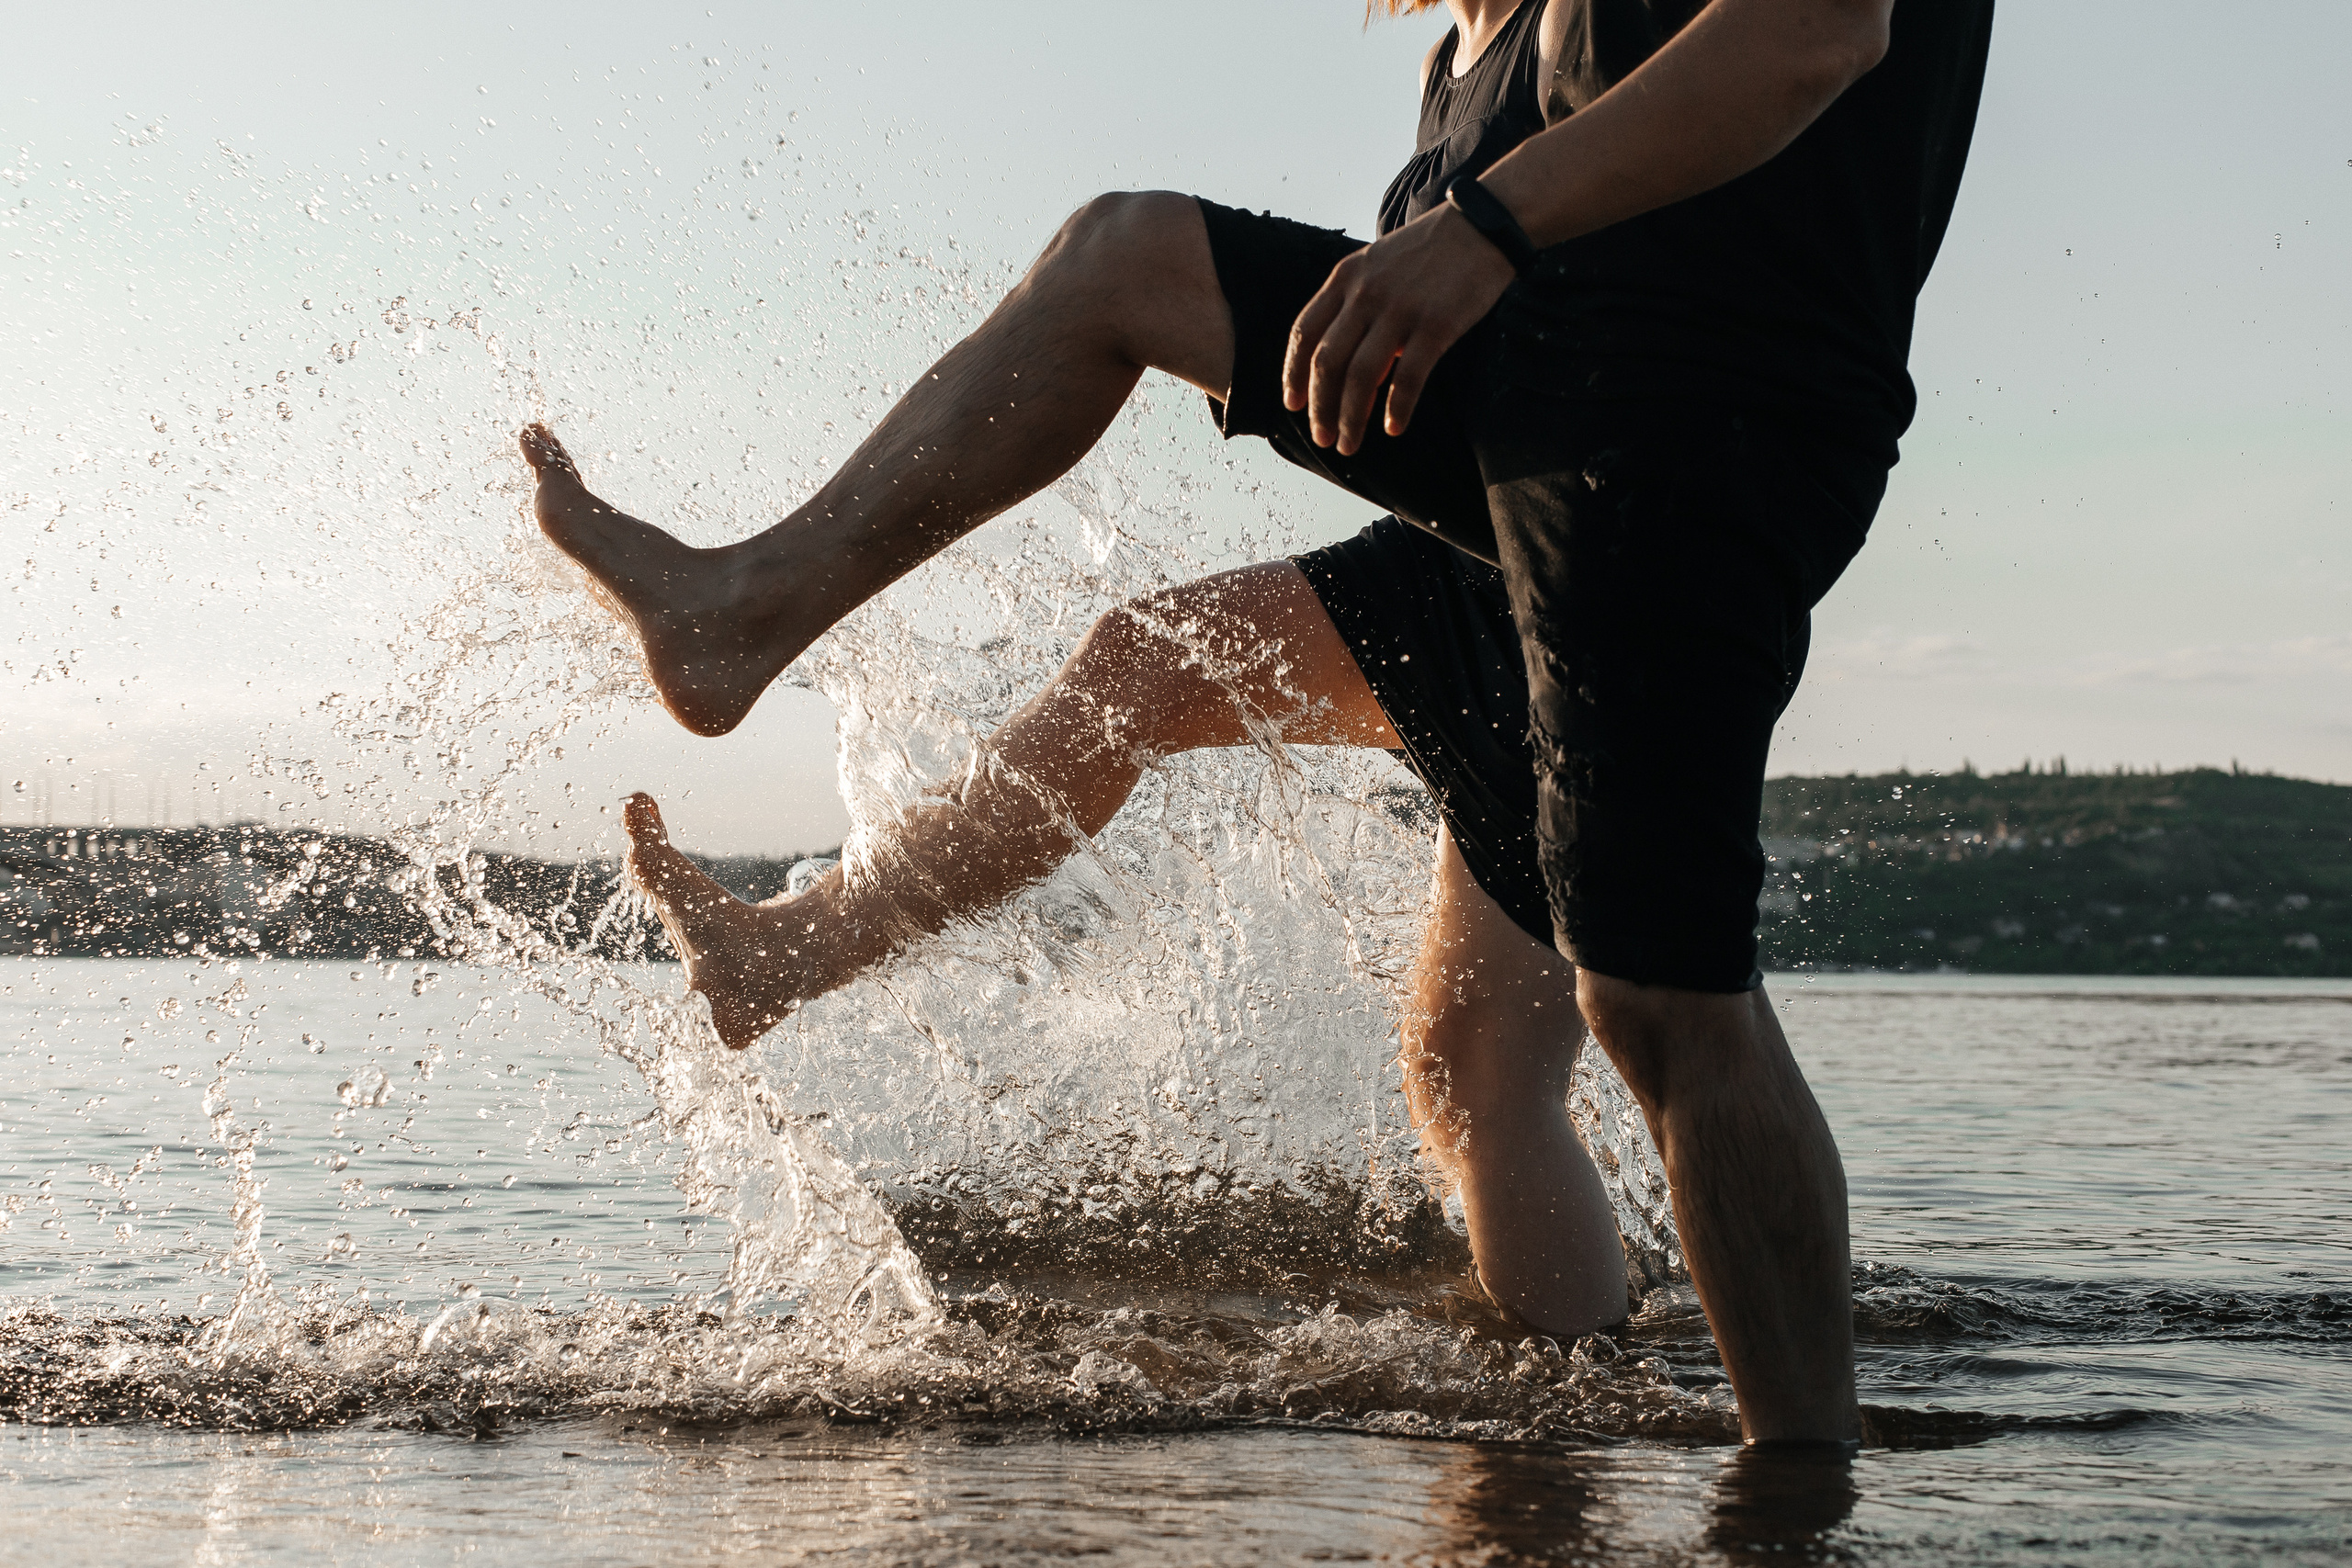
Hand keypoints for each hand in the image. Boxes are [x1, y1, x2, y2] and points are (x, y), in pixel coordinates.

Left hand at [1282, 204, 1517, 455]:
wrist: (1482, 226)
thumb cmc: (1429, 251)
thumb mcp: (1377, 264)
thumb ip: (1355, 305)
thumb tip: (1345, 365)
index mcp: (1345, 277)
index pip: (1305, 333)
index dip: (1293, 374)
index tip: (1292, 405)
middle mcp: (1366, 294)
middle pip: (1327, 362)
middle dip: (1319, 407)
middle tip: (1322, 438)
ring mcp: (1400, 309)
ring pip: (1361, 376)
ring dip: (1351, 418)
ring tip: (1349, 444)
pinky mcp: (1436, 325)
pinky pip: (1408, 377)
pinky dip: (1398, 409)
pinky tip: (1393, 428)